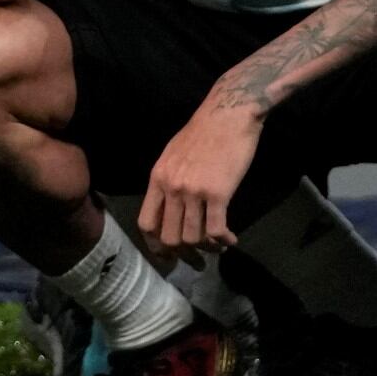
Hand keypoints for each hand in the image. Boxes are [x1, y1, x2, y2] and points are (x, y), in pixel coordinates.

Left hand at [138, 98, 264, 254]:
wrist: (228, 114)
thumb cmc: (203, 132)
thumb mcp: (173, 154)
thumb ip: (168, 180)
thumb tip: (169, 206)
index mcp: (158, 178)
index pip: (146, 223)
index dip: (155, 246)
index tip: (168, 256)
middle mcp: (172, 187)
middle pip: (169, 237)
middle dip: (183, 255)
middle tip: (198, 261)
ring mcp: (194, 191)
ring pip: (193, 238)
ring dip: (207, 249)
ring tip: (218, 247)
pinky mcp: (218, 193)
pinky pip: (215, 230)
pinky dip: (223, 241)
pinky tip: (230, 239)